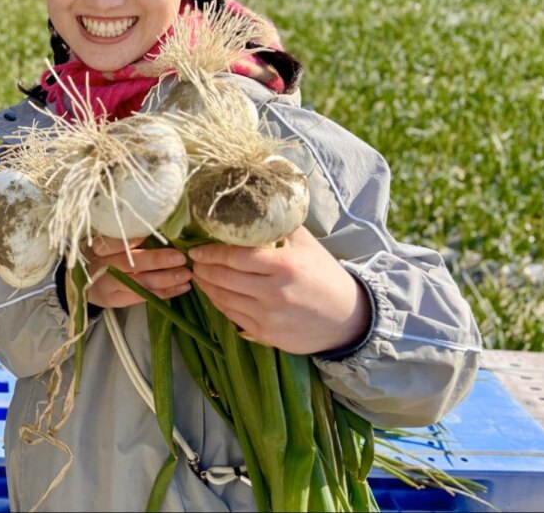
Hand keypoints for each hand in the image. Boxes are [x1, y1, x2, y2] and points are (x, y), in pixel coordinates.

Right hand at [82, 238, 191, 308]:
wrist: (84, 282)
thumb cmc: (103, 257)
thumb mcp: (106, 244)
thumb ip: (127, 238)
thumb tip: (162, 227)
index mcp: (98, 247)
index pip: (111, 242)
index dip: (129, 239)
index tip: (147, 234)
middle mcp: (101, 265)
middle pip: (129, 263)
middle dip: (156, 260)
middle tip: (179, 257)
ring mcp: (108, 285)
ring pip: (139, 283)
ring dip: (165, 279)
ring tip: (186, 274)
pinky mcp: (115, 300)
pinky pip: (144, 297)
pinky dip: (165, 292)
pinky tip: (182, 287)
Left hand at [188, 226, 370, 354]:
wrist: (348, 319)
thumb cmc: (325, 276)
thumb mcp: (307, 245)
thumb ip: (279, 227)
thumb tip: (250, 207)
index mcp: (285, 266)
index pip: (235, 257)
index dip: (210, 252)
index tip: (197, 249)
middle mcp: (274, 293)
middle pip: (224, 278)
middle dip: (203, 268)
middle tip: (194, 260)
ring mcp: (269, 317)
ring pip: (224, 299)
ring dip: (206, 286)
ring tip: (199, 275)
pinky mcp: (266, 335)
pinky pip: (233, 317)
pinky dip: (219, 303)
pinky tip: (215, 293)